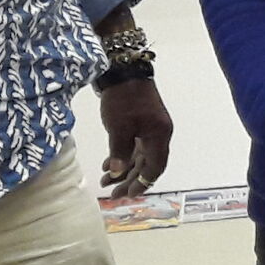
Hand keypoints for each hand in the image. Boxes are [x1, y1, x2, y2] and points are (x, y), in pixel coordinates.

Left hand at [97, 79, 172, 196]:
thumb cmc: (124, 99)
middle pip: (146, 165)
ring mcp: (149, 128)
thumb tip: (116, 173)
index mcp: (159, 137)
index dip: (141, 183)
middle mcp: (158, 135)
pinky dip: (121, 156)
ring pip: (138, 156)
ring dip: (122, 169)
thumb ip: (119, 152)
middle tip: (113, 194)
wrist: (124, 70)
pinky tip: (107, 164)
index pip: (154, 168)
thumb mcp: (119, 127)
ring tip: (105, 181)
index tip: (127, 194)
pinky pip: (133, 146)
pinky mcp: (140, 122)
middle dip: (129, 180)